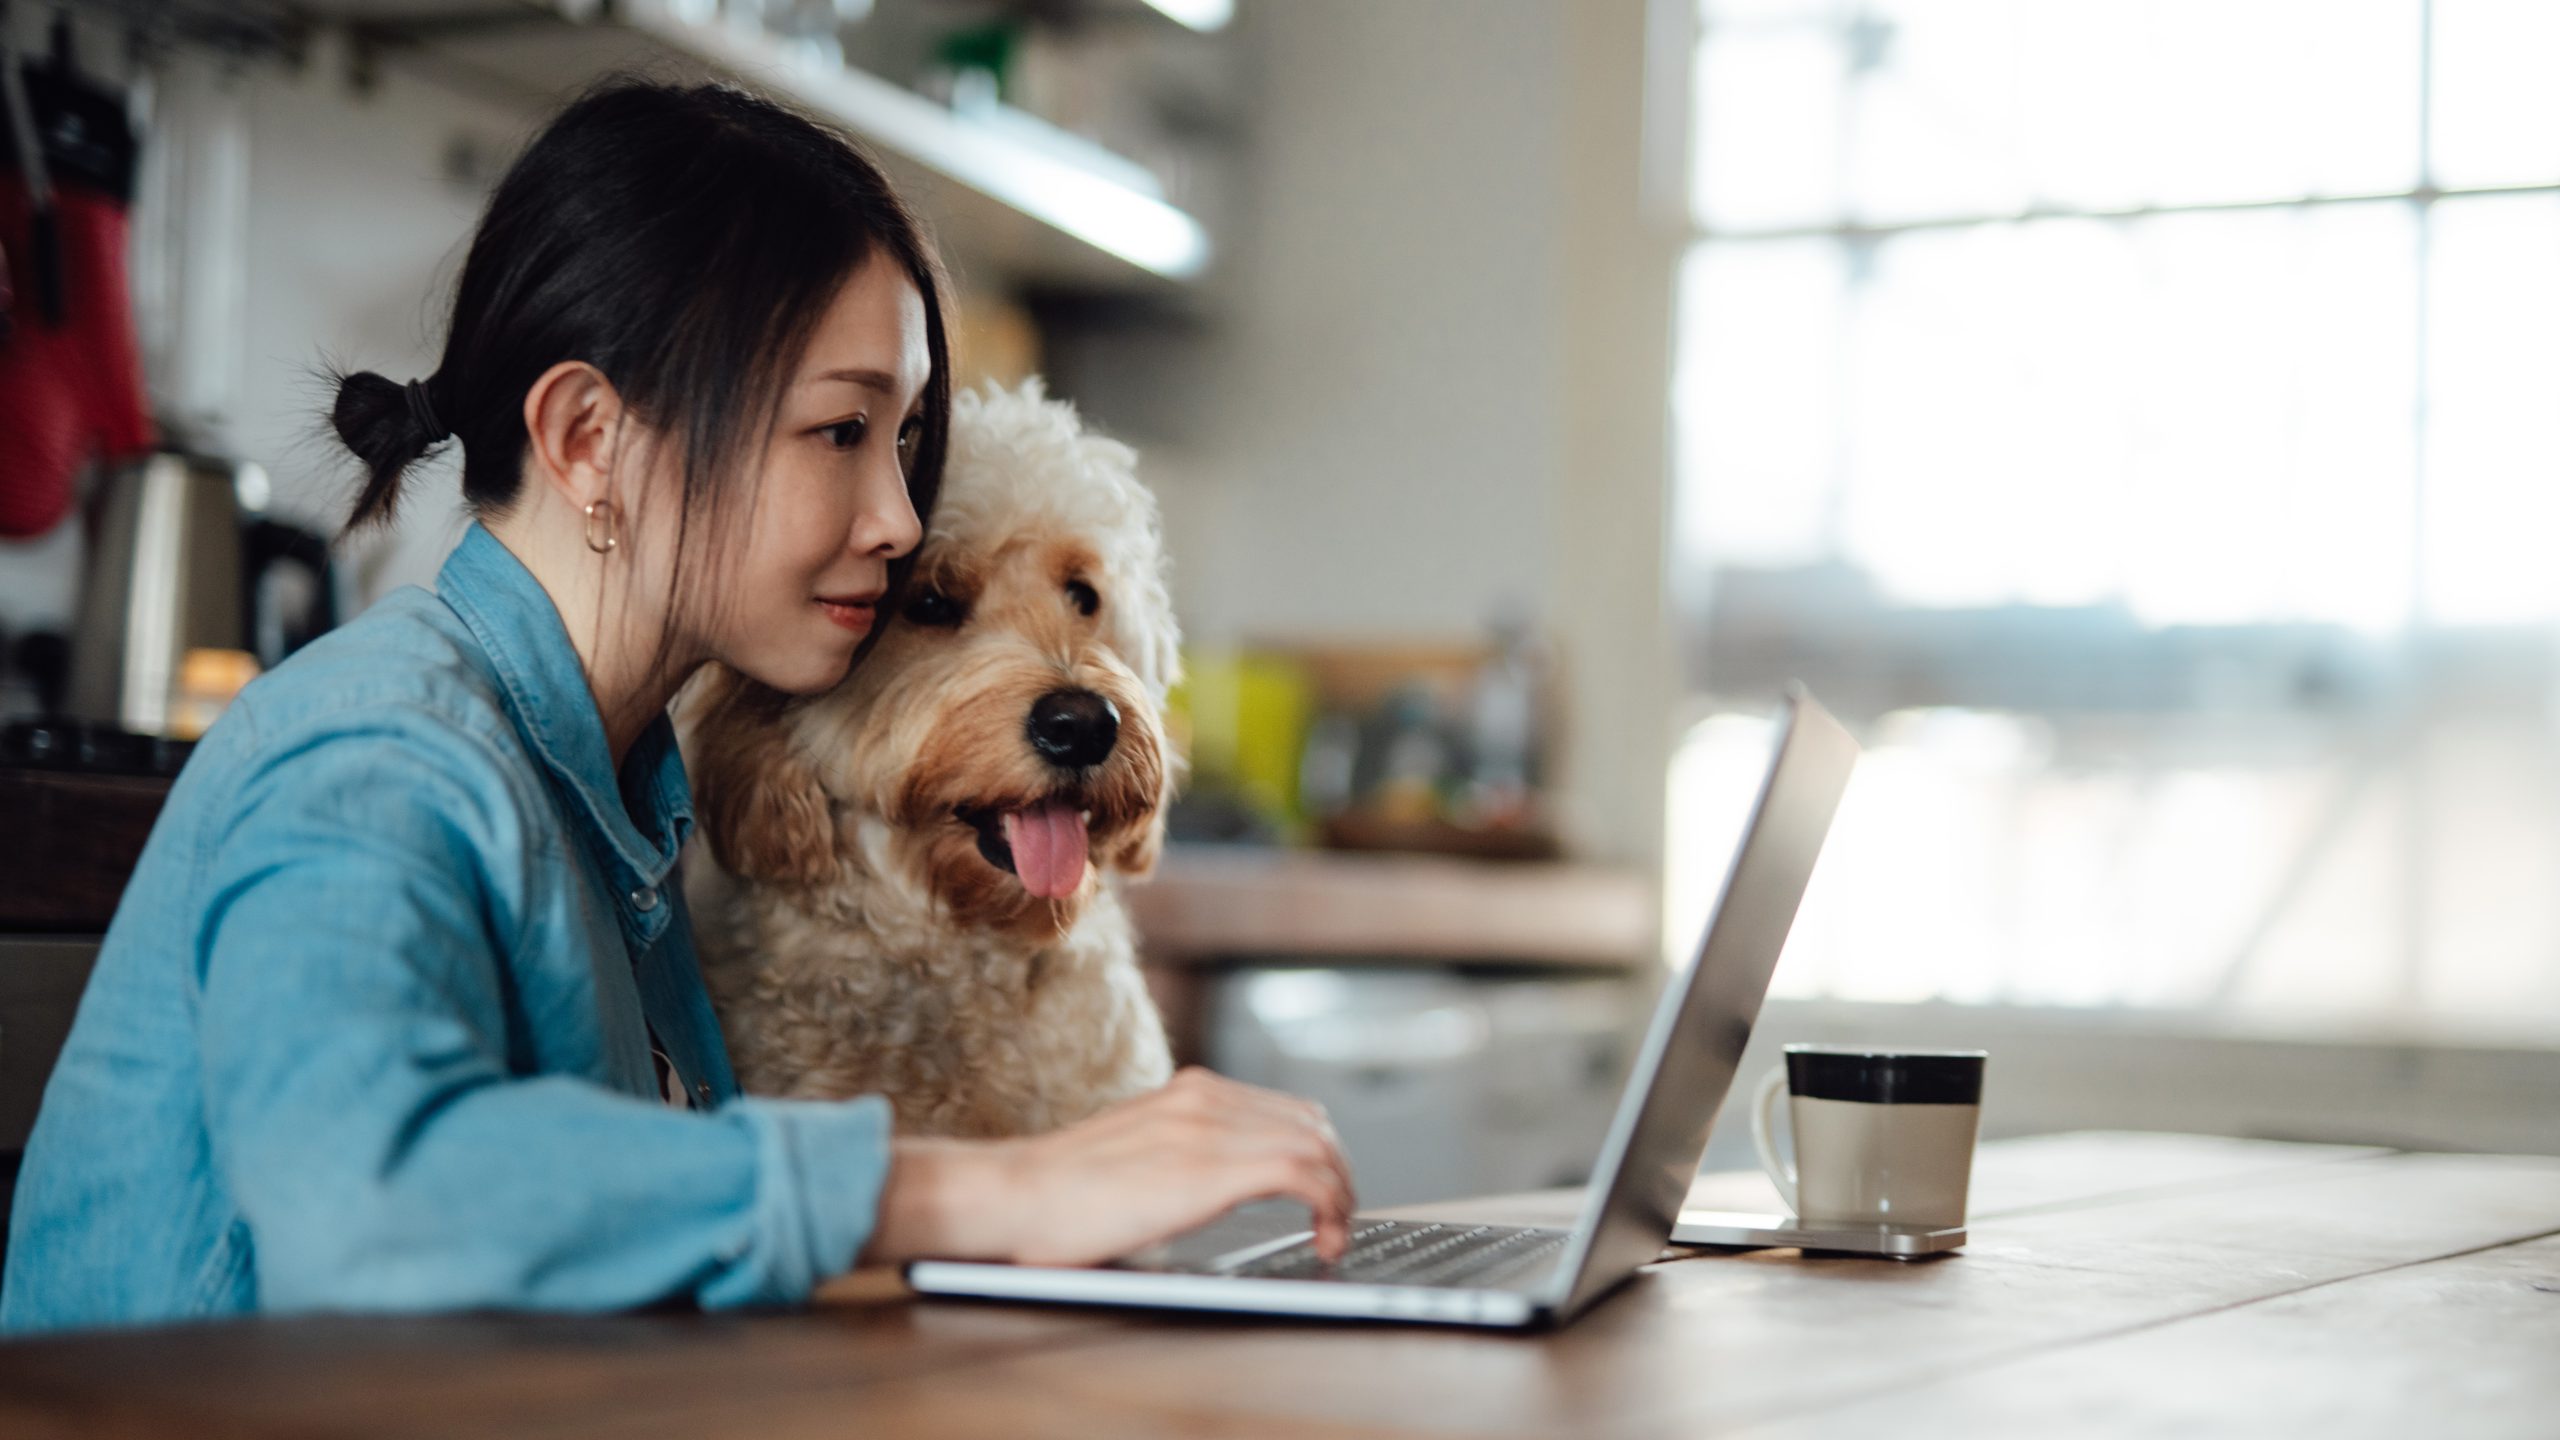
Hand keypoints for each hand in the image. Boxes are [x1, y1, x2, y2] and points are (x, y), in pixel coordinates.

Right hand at [861, 1067, 1355, 1267]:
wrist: (1010, 1196)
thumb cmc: (1055, 1197)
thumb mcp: (1134, 1155)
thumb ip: (1177, 1155)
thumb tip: (1208, 1187)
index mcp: (1188, 1091)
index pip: (1287, 1109)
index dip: (1319, 1155)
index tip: (1322, 1200)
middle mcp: (1205, 1097)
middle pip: (1314, 1124)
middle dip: (1340, 1176)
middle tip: (1336, 1223)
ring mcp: (1208, 1126)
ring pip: (1319, 1146)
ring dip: (1342, 1195)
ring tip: (1333, 1237)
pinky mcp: (1210, 1167)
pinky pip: (1305, 1174)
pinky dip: (1331, 1208)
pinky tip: (1322, 1241)